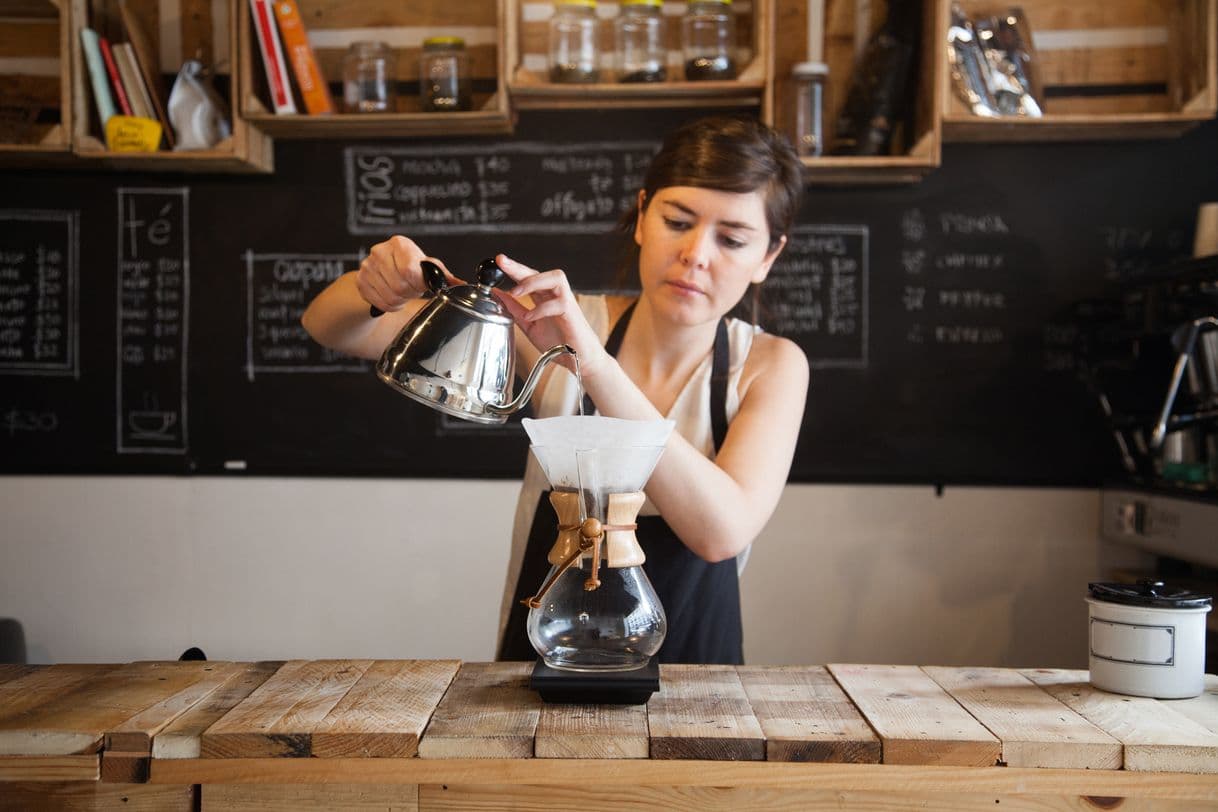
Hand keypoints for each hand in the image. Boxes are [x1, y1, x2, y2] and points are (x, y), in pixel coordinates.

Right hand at [355, 236, 454, 312]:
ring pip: (391, 297)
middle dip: (410, 293)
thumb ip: (443, 274)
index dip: (418, 283)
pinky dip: (391, 305)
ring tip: (403, 292)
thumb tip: (461, 284)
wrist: (381, 269)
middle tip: (412, 289)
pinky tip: (393, 296)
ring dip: (401, 300)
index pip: (409, 270)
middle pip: (400, 286)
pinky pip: (381, 304)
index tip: (421, 284)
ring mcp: (367, 267)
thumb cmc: (408, 265)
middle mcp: (380, 252)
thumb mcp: (427, 265)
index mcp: (399, 244)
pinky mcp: (360, 281)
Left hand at [492, 253, 611, 376]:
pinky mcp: (573, 312)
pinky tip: (531, 317)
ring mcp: (566, 301)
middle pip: (538, 272)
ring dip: (534, 282)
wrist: (579, 359)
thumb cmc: (558, 341)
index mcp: (544, 296)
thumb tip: (497, 294)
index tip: (499, 261)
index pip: (528, 277)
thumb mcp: (528, 325)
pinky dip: (542, 309)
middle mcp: (555, 295)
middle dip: (518, 267)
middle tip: (502, 262)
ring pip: (555, 278)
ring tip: (516, 291)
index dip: (513, 268)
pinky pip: (559, 303)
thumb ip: (514, 309)